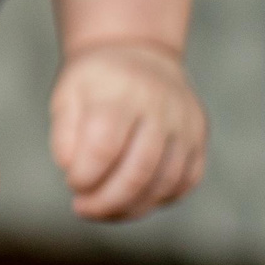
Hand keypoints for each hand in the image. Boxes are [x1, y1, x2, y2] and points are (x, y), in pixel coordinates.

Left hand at [49, 42, 206, 219]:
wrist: (139, 54)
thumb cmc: (96, 83)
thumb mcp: (68, 95)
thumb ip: (64, 133)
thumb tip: (71, 169)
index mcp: (121, 93)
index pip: (104, 146)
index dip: (85, 175)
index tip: (72, 183)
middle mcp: (160, 107)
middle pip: (139, 170)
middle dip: (107, 201)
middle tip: (83, 209)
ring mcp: (185, 124)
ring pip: (165, 182)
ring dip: (132, 207)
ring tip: (104, 211)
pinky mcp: (200, 138)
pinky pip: (186, 181)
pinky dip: (159, 200)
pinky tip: (134, 201)